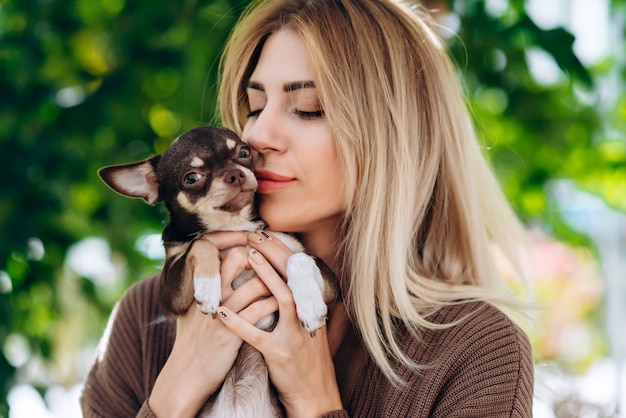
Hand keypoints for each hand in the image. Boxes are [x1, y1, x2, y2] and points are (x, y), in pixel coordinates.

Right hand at [149, 231, 276, 417]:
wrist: (184, 378)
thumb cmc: (191, 345)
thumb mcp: (192, 312)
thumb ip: (206, 292)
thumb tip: (216, 276)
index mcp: (202, 287)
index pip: (220, 252)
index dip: (241, 244)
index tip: (259, 245)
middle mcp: (211, 295)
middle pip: (237, 258)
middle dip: (261, 256)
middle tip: (277, 258)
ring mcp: (221, 313)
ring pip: (255, 283)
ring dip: (274, 280)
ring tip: (286, 280)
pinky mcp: (230, 333)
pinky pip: (259, 310)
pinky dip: (274, 303)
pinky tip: (283, 303)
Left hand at [216, 231, 343, 416]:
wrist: (316, 395)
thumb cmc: (309, 360)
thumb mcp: (311, 327)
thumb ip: (302, 304)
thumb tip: (289, 280)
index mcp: (312, 310)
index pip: (299, 273)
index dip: (283, 252)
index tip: (267, 234)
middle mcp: (307, 318)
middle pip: (293, 277)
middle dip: (275, 253)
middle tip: (256, 235)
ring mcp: (295, 335)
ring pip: (283, 299)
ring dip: (266, 276)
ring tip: (248, 257)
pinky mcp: (280, 354)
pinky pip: (257, 336)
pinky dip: (239, 324)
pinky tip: (222, 313)